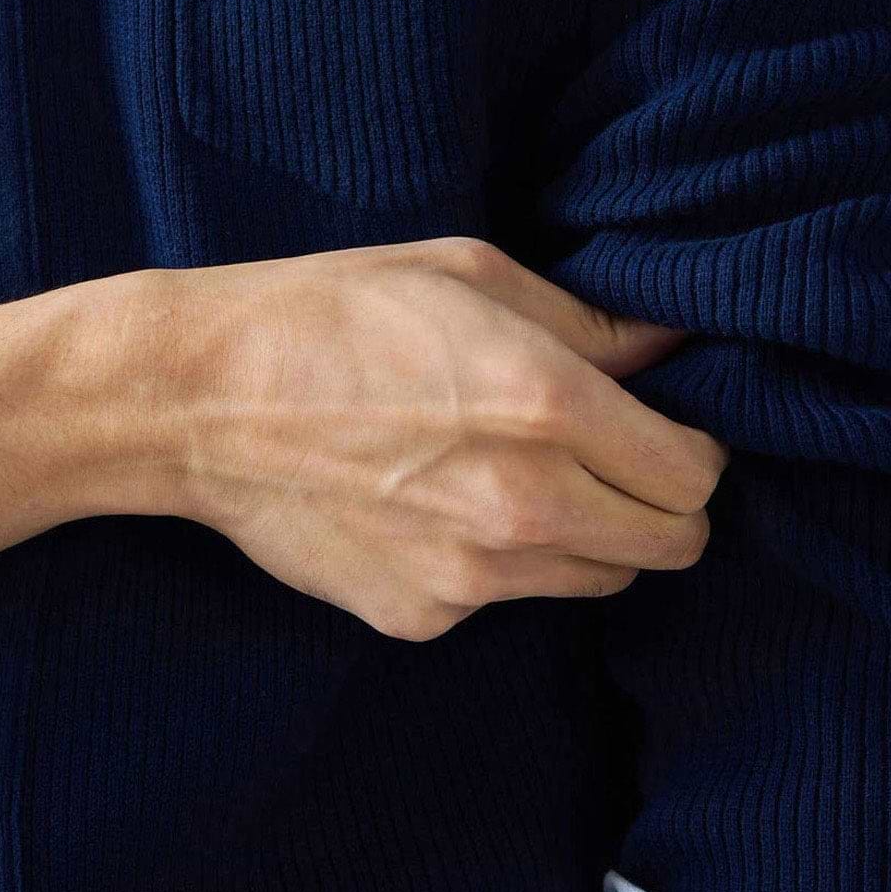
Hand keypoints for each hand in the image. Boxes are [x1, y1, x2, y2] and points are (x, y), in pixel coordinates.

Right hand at [0, 237, 728, 642]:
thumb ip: (589, 321)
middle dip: (657, 503)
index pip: (695, 476)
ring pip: (598, 581)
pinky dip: (499, 564)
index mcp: (549, 407)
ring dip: (586, 536)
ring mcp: (473, 578)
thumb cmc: (333, 312)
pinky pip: (507, 600)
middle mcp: (527, 507)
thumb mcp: (470, 274)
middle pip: (671, 547)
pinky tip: (435, 504)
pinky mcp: (423, 617)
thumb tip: (675, 344)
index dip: (692, 449)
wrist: (195, 398)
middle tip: (607, 459)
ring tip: (513, 474)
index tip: (661, 427)